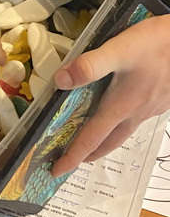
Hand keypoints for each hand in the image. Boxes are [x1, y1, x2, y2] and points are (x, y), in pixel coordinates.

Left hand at [51, 16, 169, 175]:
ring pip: (125, 131)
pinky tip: (124, 110)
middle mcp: (137, 112)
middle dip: (90, 153)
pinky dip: (124, 123)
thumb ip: (90, 66)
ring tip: (95, 138)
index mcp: (121, 106)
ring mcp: (152, 107)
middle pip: (109, 142)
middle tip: (74, 159)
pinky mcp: (163, 99)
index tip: (57, 172)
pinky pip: (139, 118)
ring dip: (107, 139)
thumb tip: (60, 81)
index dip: (72, 156)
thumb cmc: (158, 45)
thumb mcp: (120, 49)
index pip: (91, 138)